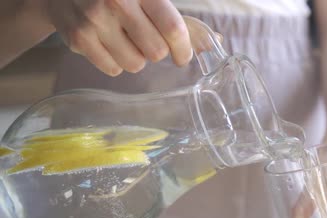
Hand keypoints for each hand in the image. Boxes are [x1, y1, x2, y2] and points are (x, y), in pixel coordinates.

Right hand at [44, 0, 193, 75]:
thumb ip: (179, 18)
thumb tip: (215, 40)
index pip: (172, 29)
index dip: (183, 49)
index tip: (182, 57)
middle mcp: (116, 3)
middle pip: (155, 52)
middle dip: (157, 51)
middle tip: (148, 41)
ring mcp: (94, 21)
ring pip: (135, 64)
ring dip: (137, 58)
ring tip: (126, 40)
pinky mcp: (78, 39)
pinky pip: (113, 69)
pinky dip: (116, 62)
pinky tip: (109, 43)